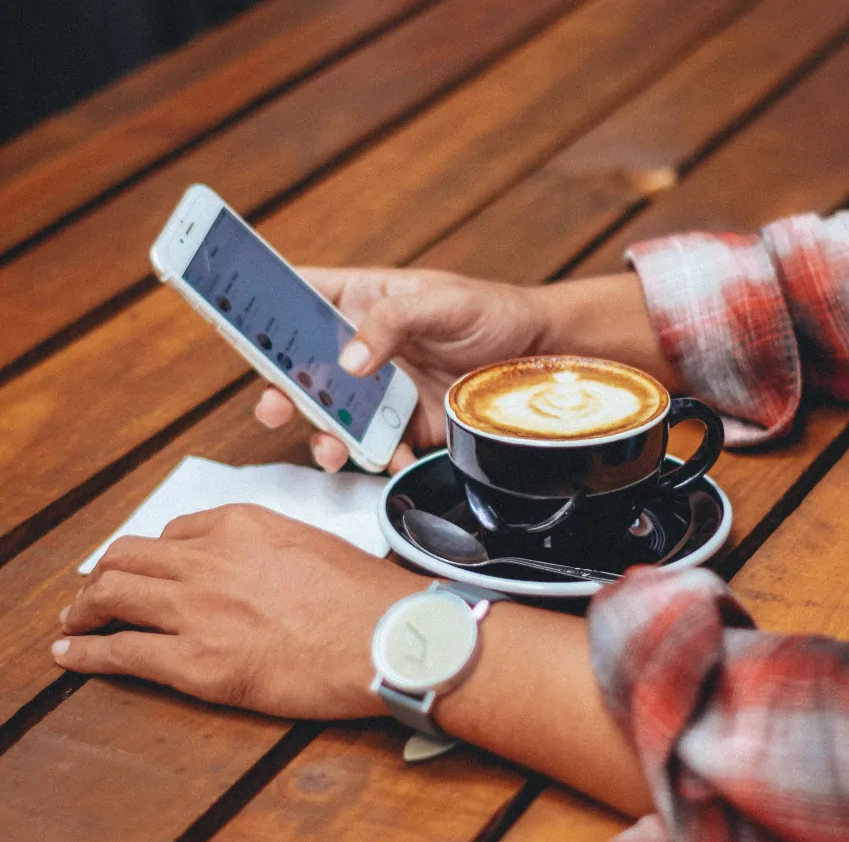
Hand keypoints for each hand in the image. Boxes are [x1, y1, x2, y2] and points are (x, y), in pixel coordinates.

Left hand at [52, 505, 421, 717]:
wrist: (388, 639)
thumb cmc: (368, 599)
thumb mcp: (316, 548)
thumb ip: (272, 550)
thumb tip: (257, 570)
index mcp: (242, 524)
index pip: (175, 531)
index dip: (154, 554)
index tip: (149, 570)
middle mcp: (210, 559)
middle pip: (129, 557)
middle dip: (105, 575)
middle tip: (94, 593)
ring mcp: (197, 609)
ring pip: (112, 594)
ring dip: (85, 607)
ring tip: (74, 620)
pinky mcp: (195, 661)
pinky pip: (120, 651)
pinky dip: (84, 651)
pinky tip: (69, 653)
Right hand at [256, 267, 547, 472]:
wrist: (539, 359)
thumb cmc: (491, 313)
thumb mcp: (442, 303)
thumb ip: (392, 321)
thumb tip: (348, 360)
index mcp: (359, 301)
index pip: (296, 296)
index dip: (257, 306)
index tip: (228, 322)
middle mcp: (361, 348)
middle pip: (301, 369)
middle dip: (280, 391)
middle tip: (274, 407)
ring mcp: (380, 390)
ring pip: (333, 417)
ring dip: (324, 436)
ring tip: (331, 449)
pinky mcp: (406, 425)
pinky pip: (379, 447)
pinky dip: (381, 459)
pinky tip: (395, 457)